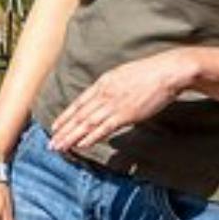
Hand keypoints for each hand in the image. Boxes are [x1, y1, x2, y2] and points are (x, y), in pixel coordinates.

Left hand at [47, 51, 195, 153]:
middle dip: (63, 131)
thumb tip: (105, 97)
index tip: (55, 127)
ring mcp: (114, 104)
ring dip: (72, 137)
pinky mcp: (126, 114)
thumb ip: (112, 87)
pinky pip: (104, 128)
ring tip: (60, 148)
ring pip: (87, 124)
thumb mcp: (124, 75)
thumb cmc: (150, 72)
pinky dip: (92, 137)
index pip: (79, 103)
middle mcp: (104, 94)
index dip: (65, 117)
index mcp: (103, 83)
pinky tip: (81, 145)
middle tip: (51, 144)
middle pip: (79, 115)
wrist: (167, 71)